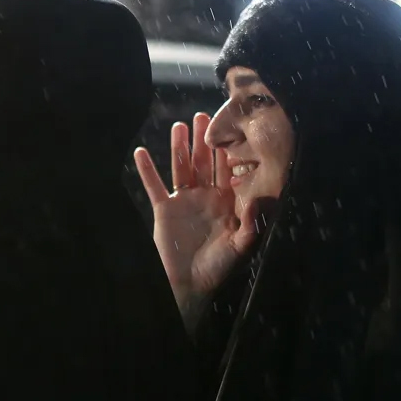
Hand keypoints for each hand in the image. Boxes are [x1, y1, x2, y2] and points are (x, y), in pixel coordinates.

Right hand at [134, 112, 263, 327]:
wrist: (190, 283)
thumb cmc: (218, 266)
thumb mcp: (241, 246)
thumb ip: (251, 224)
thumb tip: (260, 200)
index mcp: (225, 202)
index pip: (227, 171)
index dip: (227, 151)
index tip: (229, 129)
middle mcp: (205, 196)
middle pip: (204, 162)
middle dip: (204, 140)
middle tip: (203, 116)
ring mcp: (184, 201)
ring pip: (181, 168)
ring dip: (179, 148)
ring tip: (179, 126)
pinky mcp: (164, 208)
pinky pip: (154, 185)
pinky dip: (147, 169)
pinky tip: (141, 152)